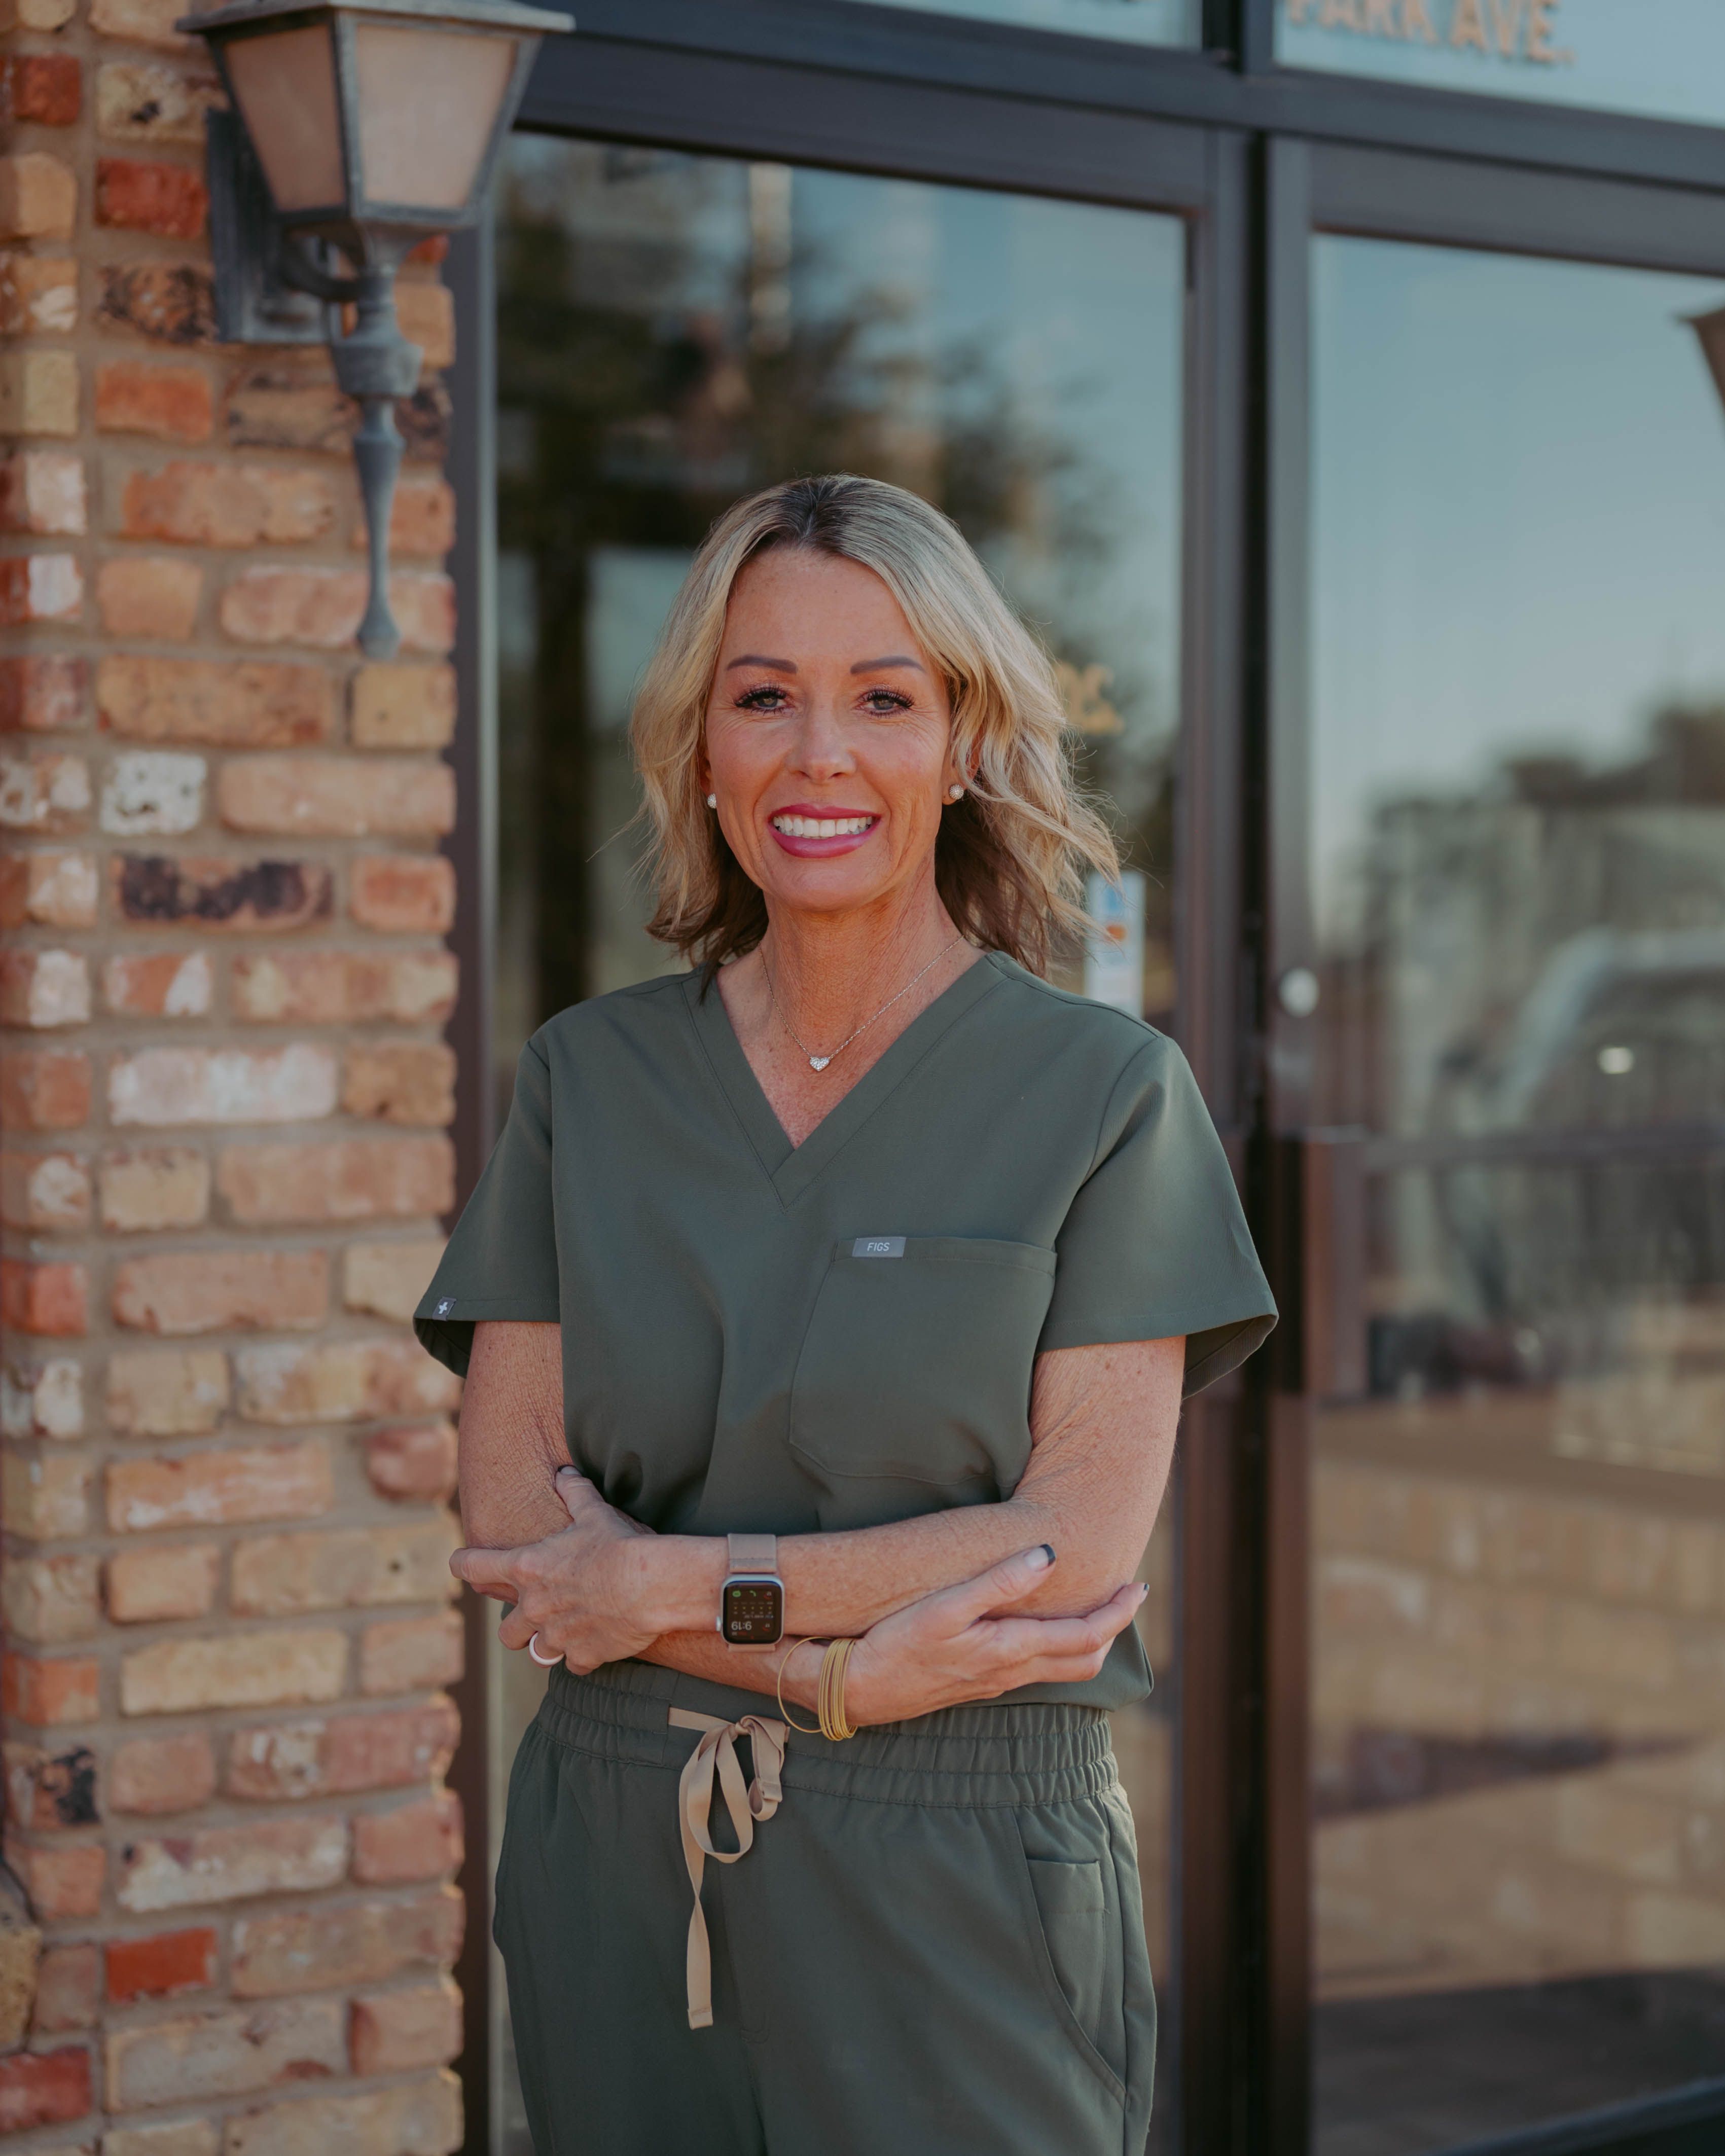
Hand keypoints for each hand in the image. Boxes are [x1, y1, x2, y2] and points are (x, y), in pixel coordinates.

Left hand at [449, 1466, 661, 1673]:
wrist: (649, 1584)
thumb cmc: (619, 1544)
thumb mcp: (595, 1512)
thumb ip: (575, 1493)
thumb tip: (565, 1473)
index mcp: (527, 1568)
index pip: (473, 1566)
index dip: (463, 1564)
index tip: (459, 1564)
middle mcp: (533, 1606)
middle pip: (506, 1631)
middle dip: (518, 1626)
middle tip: (534, 1616)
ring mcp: (556, 1635)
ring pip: (537, 1652)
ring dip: (549, 1644)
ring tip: (567, 1634)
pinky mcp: (582, 1655)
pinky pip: (574, 1664)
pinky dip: (583, 1656)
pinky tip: (599, 1643)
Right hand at [840, 1546, 1146, 1724]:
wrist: (860, 1690)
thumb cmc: (898, 1644)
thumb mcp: (946, 1606)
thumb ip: (999, 1582)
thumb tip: (1049, 1556)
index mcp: (1012, 1650)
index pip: (1086, 1636)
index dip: (1118, 1614)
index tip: (1139, 1588)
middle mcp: (1012, 1672)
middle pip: (1084, 1660)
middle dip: (1112, 1628)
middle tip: (1128, 1596)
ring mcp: (996, 1682)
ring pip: (1062, 1669)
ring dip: (1088, 1640)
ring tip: (1097, 1610)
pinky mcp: (978, 1684)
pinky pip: (1037, 1671)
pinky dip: (1058, 1650)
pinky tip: (1045, 1631)